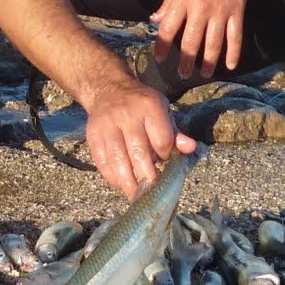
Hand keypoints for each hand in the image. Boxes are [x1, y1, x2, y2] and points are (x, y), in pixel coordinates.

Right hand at [85, 80, 199, 196]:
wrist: (108, 89)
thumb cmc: (141, 106)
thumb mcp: (162, 111)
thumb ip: (175, 133)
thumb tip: (192, 148)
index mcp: (149, 106)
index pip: (161, 140)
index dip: (165, 156)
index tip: (165, 162)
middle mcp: (127, 114)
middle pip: (139, 153)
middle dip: (148, 177)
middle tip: (153, 191)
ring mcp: (107, 124)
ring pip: (119, 161)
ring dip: (129, 183)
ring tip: (138, 195)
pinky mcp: (93, 135)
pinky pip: (103, 163)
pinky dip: (113, 178)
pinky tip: (122, 184)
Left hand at [150, 0, 250, 78]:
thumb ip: (167, 2)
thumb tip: (154, 20)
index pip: (168, 29)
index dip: (162, 46)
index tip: (159, 58)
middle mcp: (200, 9)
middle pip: (191, 41)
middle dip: (186, 60)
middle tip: (182, 74)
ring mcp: (220, 12)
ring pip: (213, 43)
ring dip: (208, 61)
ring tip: (205, 74)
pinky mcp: (236, 11)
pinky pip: (235, 36)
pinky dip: (234, 52)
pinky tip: (230, 65)